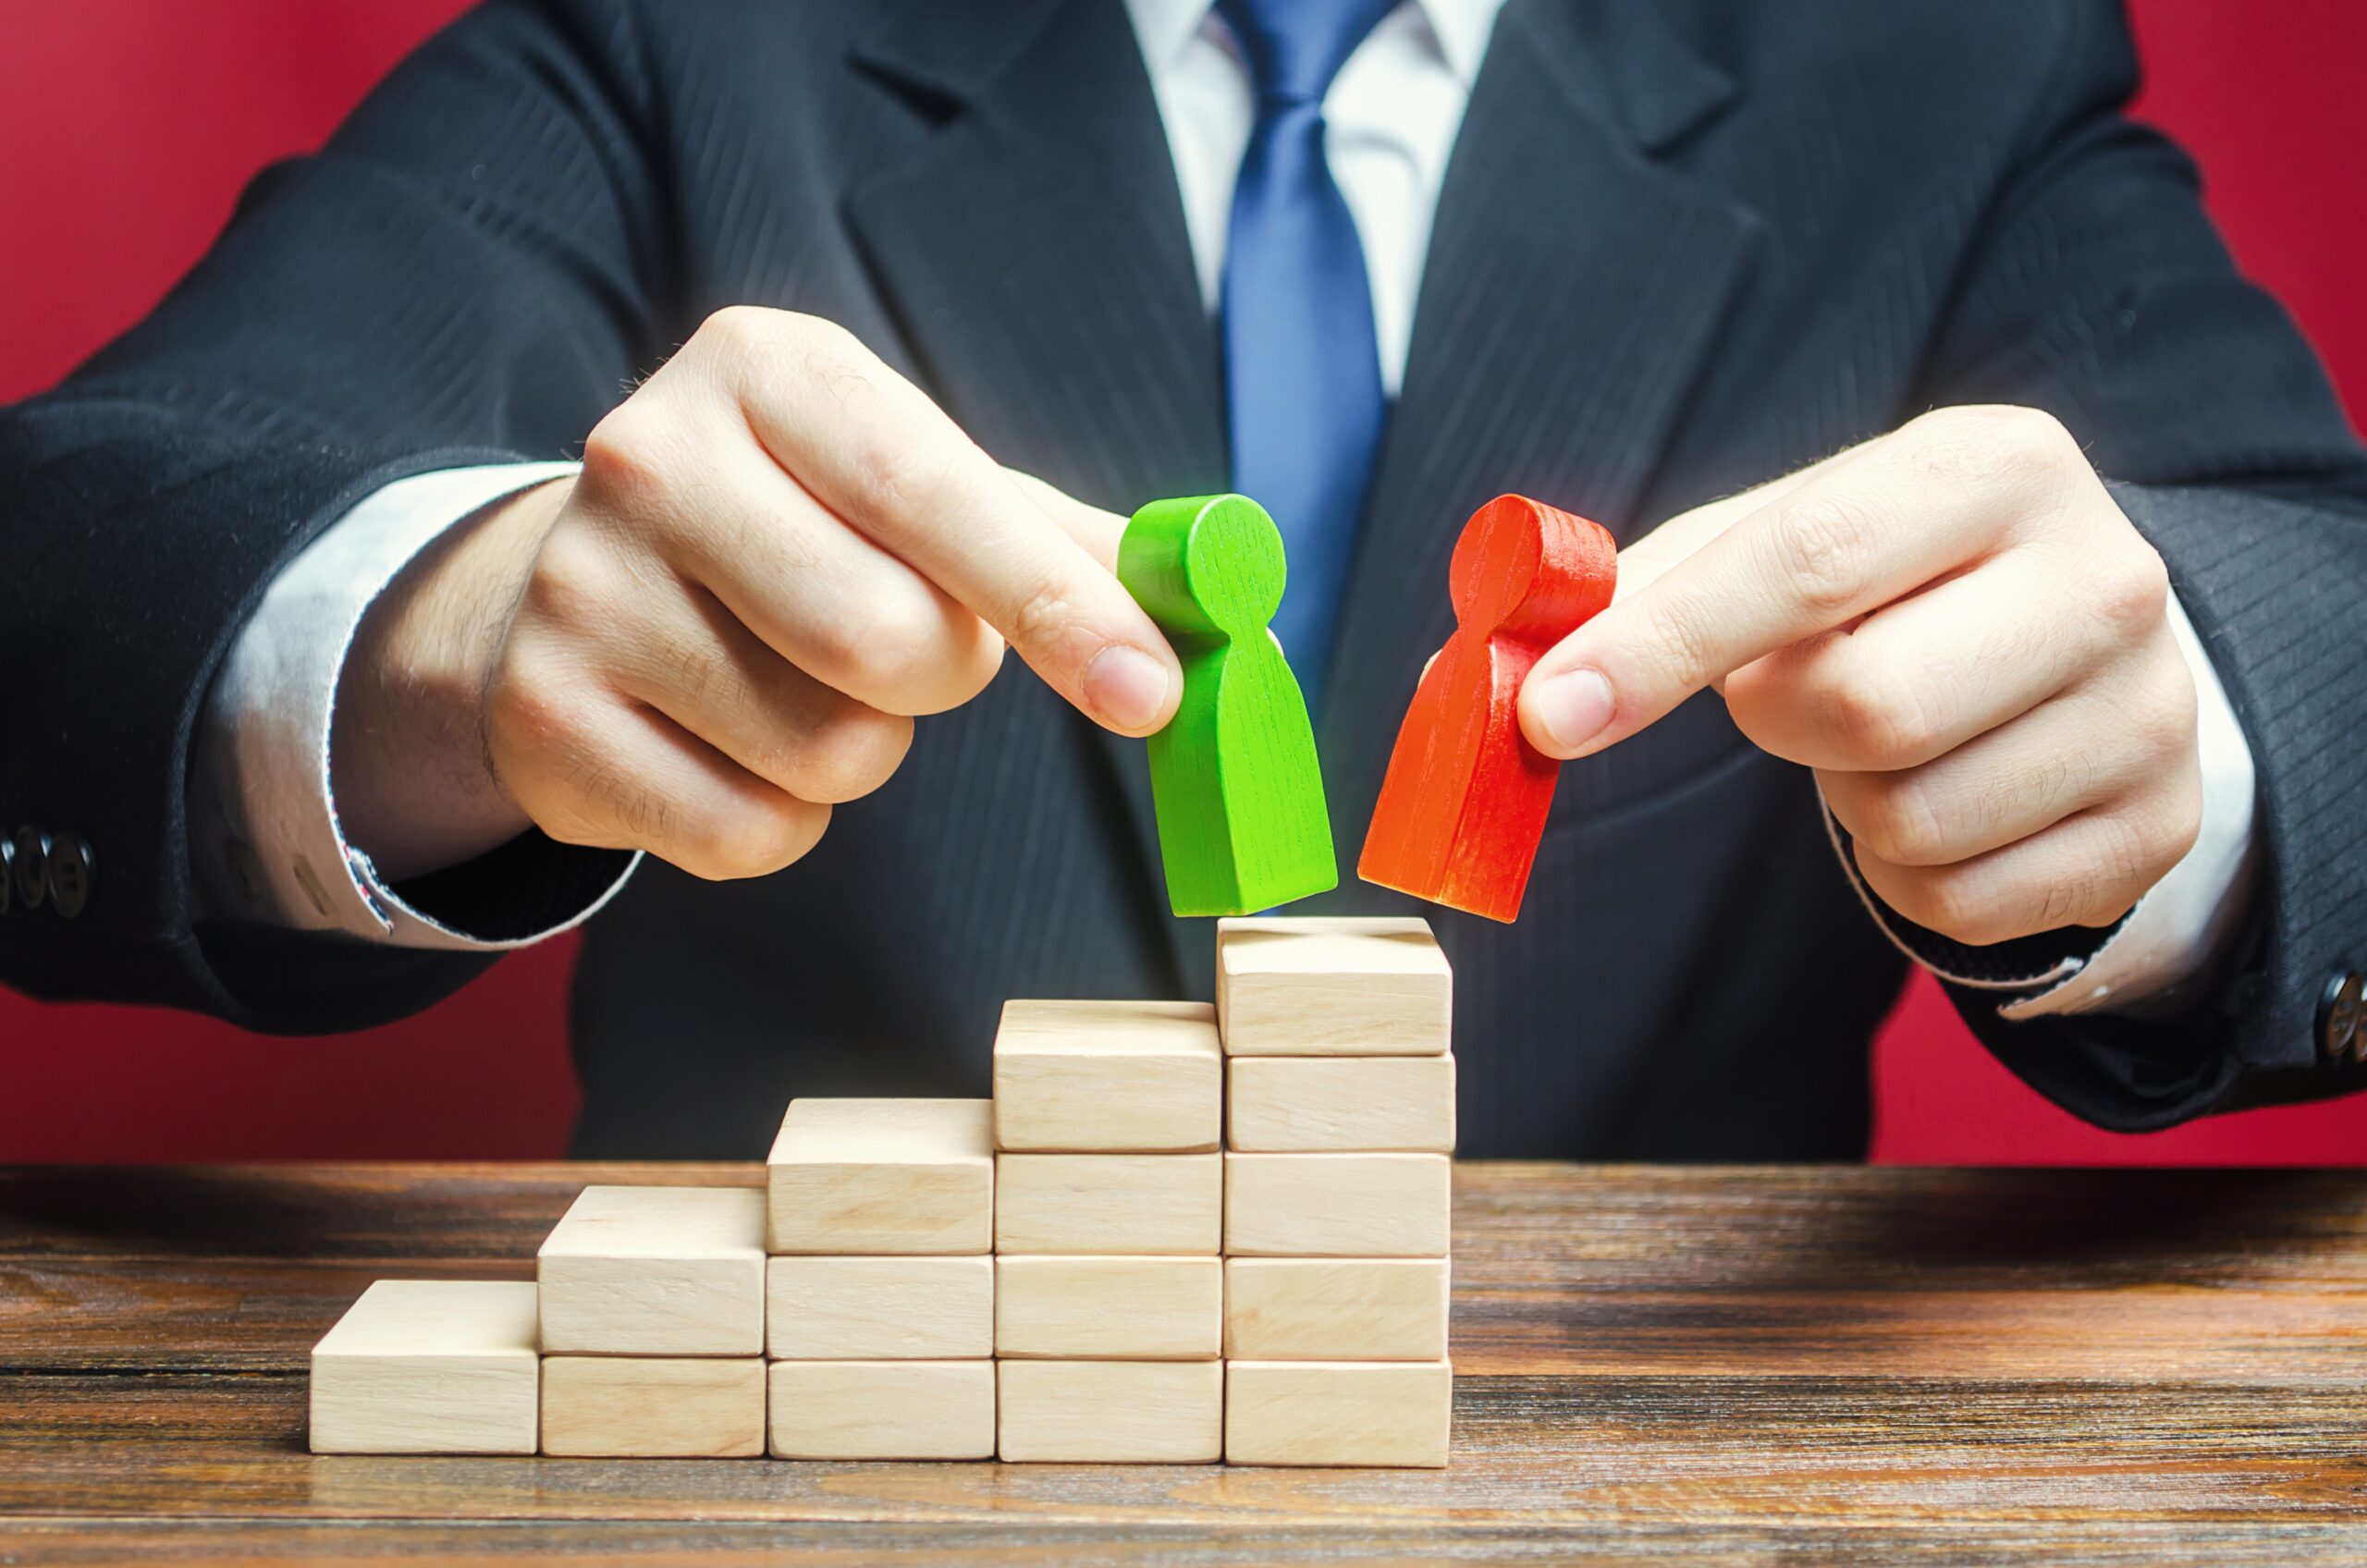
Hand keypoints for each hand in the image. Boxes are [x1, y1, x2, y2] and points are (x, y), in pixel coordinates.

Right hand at [333, 307, 1178, 881]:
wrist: (570, 588)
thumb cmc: (796, 531)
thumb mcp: (914, 489)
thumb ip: (1066, 547)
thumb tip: (1230, 625)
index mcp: (765, 368)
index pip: (934, 492)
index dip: (1057, 603)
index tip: (1153, 690)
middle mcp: (650, 455)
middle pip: (887, 641)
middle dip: (942, 677)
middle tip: (910, 651)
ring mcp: (579, 589)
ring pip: (829, 751)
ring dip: (864, 751)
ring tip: (799, 683)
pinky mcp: (544, 719)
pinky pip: (749, 834)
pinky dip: (782, 820)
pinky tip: (730, 744)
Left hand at [1517, 406, 2201, 946]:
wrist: (2088, 640)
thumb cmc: (1900, 581)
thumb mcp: (1799, 536)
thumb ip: (1649, 585)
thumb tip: (1484, 669)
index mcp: (1995, 464)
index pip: (1805, 558)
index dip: (1660, 645)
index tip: (1548, 713)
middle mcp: (2104, 574)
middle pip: (1862, 704)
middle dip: (1777, 719)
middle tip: (1786, 691)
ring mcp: (2147, 710)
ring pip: (1905, 819)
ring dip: (1841, 799)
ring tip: (1879, 735)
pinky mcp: (2155, 829)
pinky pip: (1955, 902)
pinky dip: (1903, 875)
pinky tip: (1937, 796)